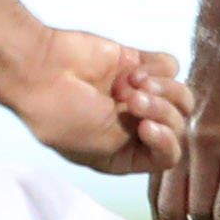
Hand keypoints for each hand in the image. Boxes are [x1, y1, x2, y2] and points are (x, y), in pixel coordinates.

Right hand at [1, 26, 190, 175]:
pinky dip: (157, 69)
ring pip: (180, 96)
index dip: (166, 141)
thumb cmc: (60, 116)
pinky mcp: (136, 63)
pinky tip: (132, 71)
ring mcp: (137, 94)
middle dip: (162, 111)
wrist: (39, 71)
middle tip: (132, 101)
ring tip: (132, 84)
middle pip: (178, 124)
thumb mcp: (100, 150)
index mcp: (124, 154)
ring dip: (163, 90)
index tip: (145, 127)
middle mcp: (133, 126)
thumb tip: (167, 130)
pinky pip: (170, 67)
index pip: (168, 155)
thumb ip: (142, 148)